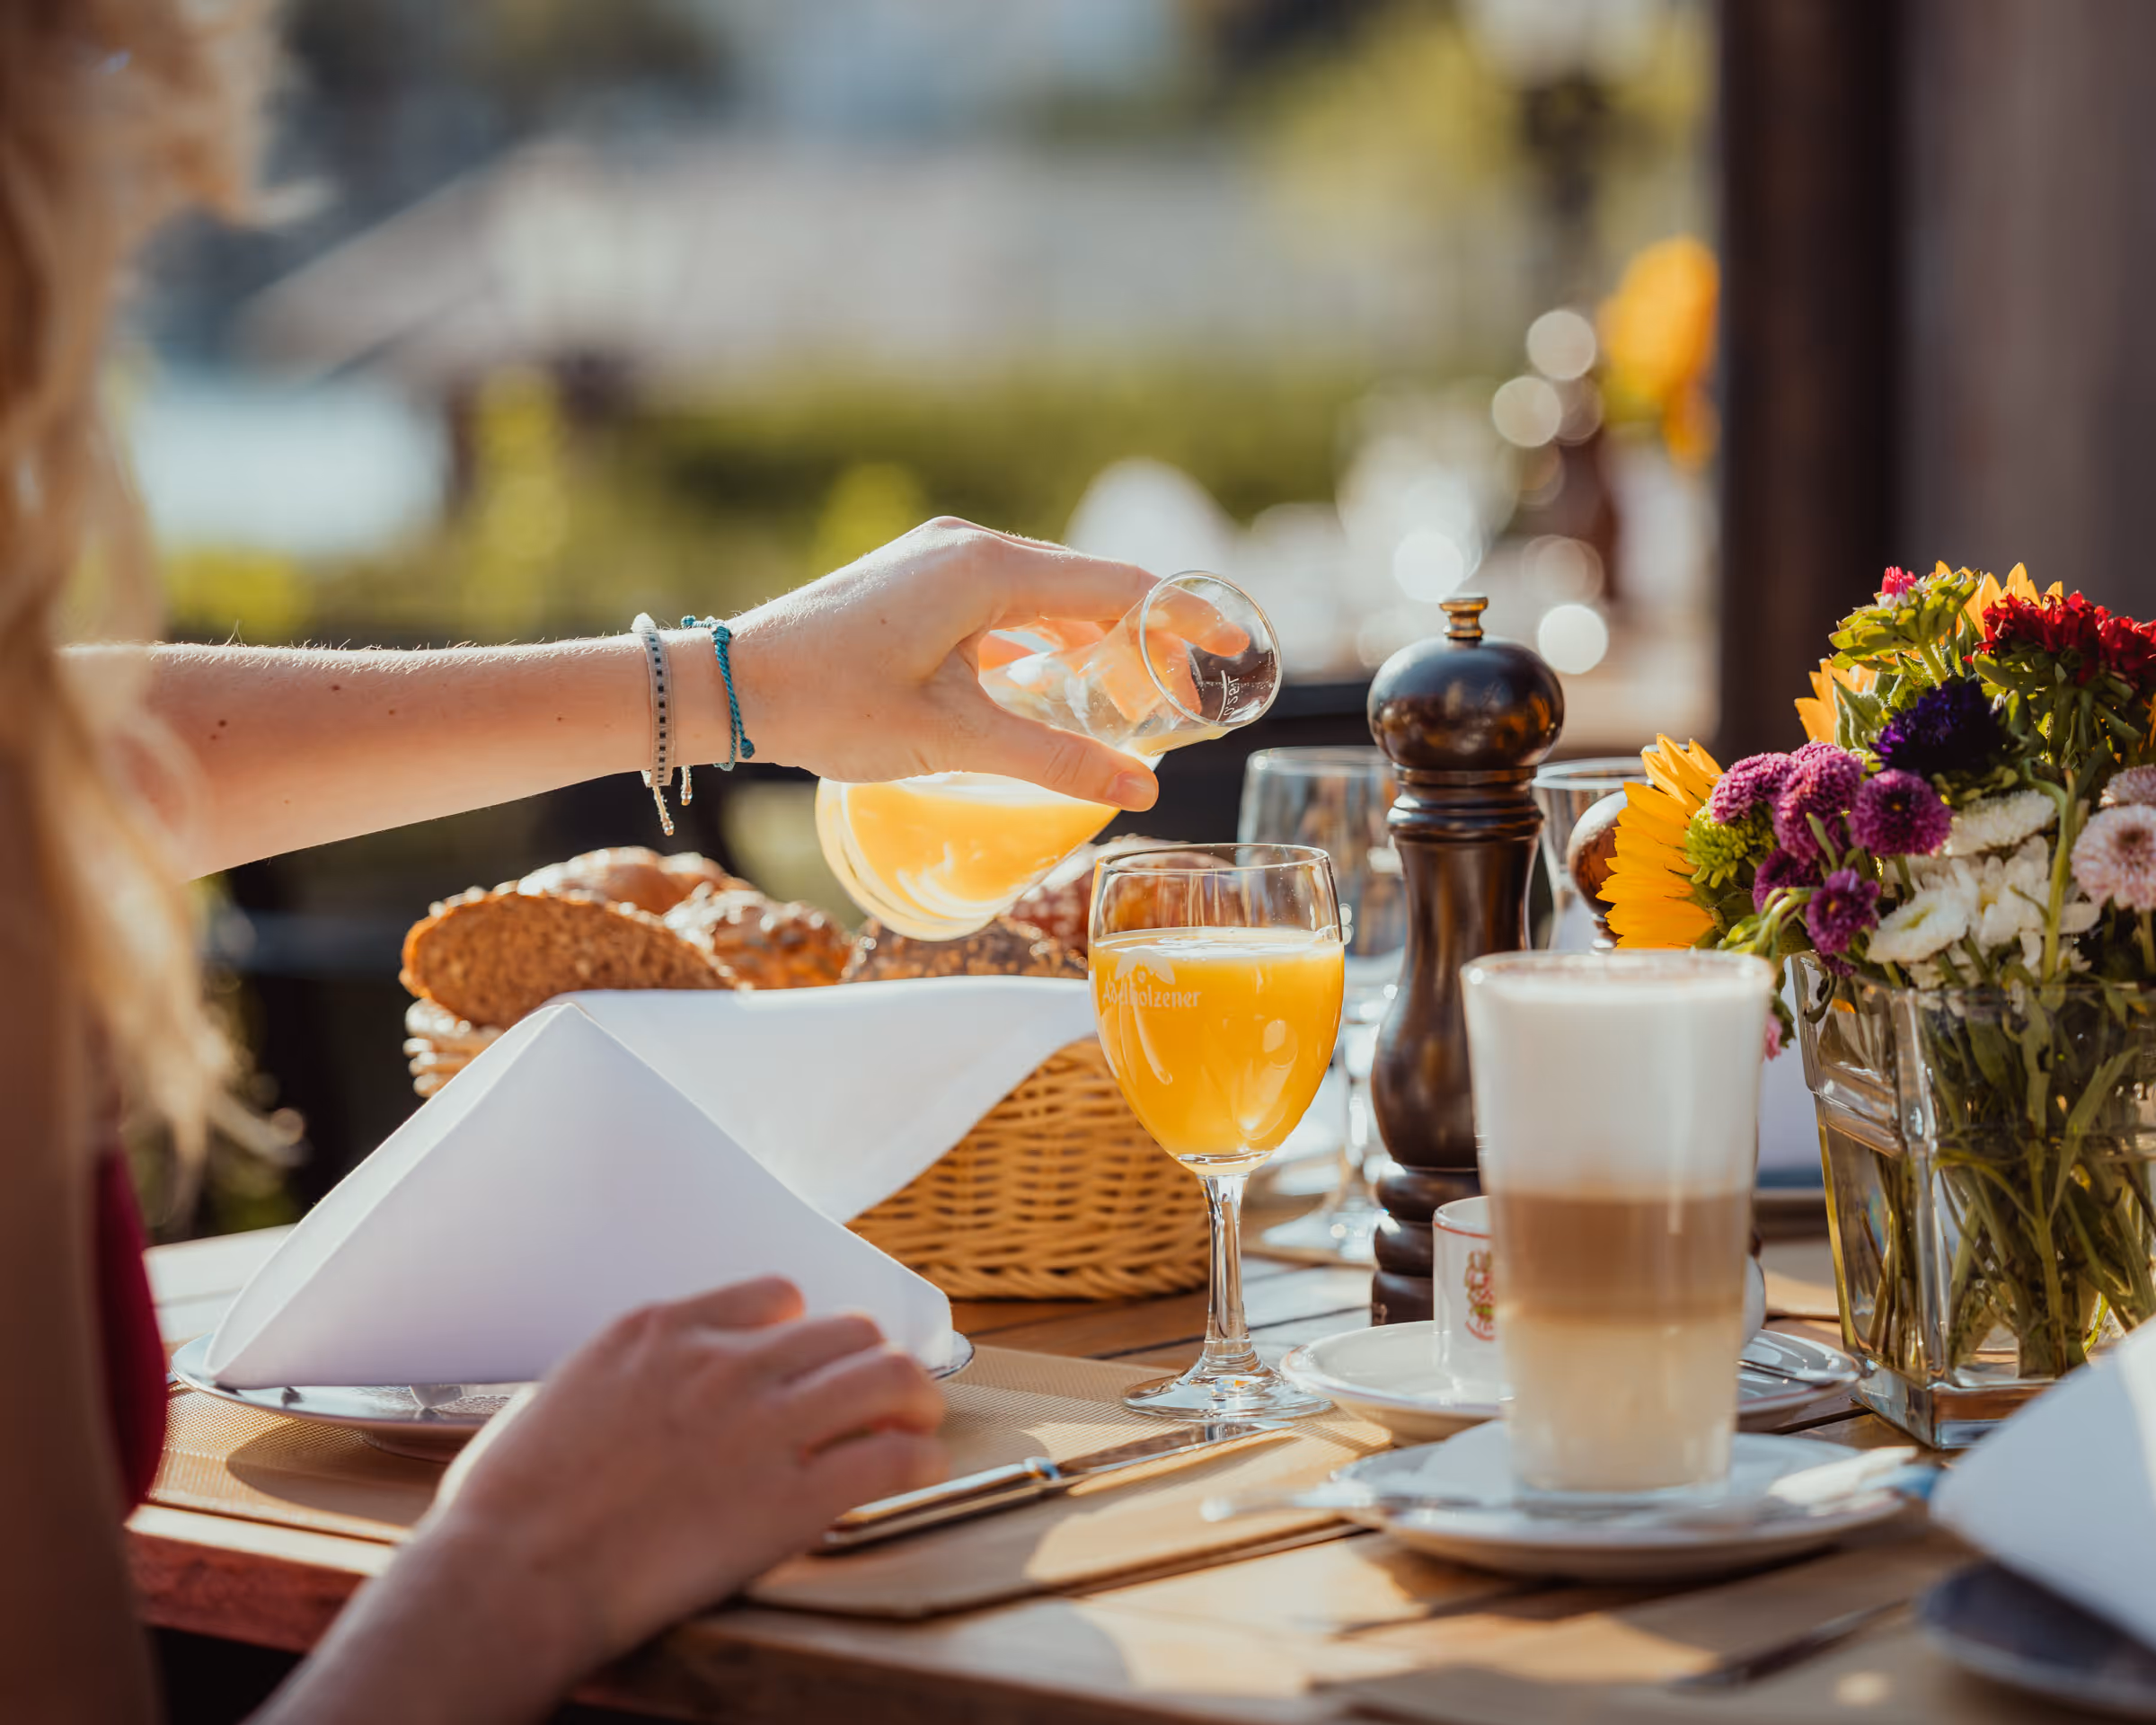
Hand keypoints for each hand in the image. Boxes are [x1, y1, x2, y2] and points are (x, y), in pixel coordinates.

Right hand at [419, 1279, 943, 1678]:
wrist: (513, 1575)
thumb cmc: (506, 1508)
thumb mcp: (557, 1398)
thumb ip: (619, 1382)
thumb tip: (629, 1398)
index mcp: (661, 1333)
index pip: (774, 1296)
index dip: (802, 1330)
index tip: (808, 1358)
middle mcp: (722, 1363)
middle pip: (845, 1331)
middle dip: (869, 1360)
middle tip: (880, 1393)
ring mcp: (762, 1426)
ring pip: (886, 1377)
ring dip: (914, 1398)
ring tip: (919, 1421)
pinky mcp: (791, 1498)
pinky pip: (892, 1459)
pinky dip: (919, 1460)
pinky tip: (921, 1470)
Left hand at [728, 517, 1161, 809]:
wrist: (728, 684)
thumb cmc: (832, 704)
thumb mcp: (956, 738)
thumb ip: (1057, 757)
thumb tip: (1143, 787)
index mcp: (988, 568)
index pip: (1120, 584)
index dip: (1185, 617)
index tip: (1235, 645)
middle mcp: (969, 545)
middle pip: (1090, 583)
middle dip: (1144, 633)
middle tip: (1187, 689)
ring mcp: (939, 557)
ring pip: (1046, 592)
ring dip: (1090, 639)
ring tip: (1128, 695)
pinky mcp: (916, 579)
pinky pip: (1004, 599)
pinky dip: (1041, 638)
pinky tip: (1050, 684)